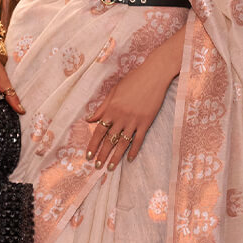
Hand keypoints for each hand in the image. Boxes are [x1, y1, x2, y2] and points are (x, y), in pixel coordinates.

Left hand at [84, 48, 175, 170]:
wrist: (153, 75)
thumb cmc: (133, 80)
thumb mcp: (114, 91)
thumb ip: (102, 107)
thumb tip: (90, 119)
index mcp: (111, 109)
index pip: (98, 131)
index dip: (93, 145)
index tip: (88, 156)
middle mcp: (121, 117)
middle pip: (109, 140)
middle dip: (102, 154)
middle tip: (97, 166)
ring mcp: (134, 121)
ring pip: (122, 143)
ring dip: (115, 157)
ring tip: (110, 168)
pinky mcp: (146, 122)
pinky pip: (138, 140)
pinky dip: (134, 150)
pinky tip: (130, 159)